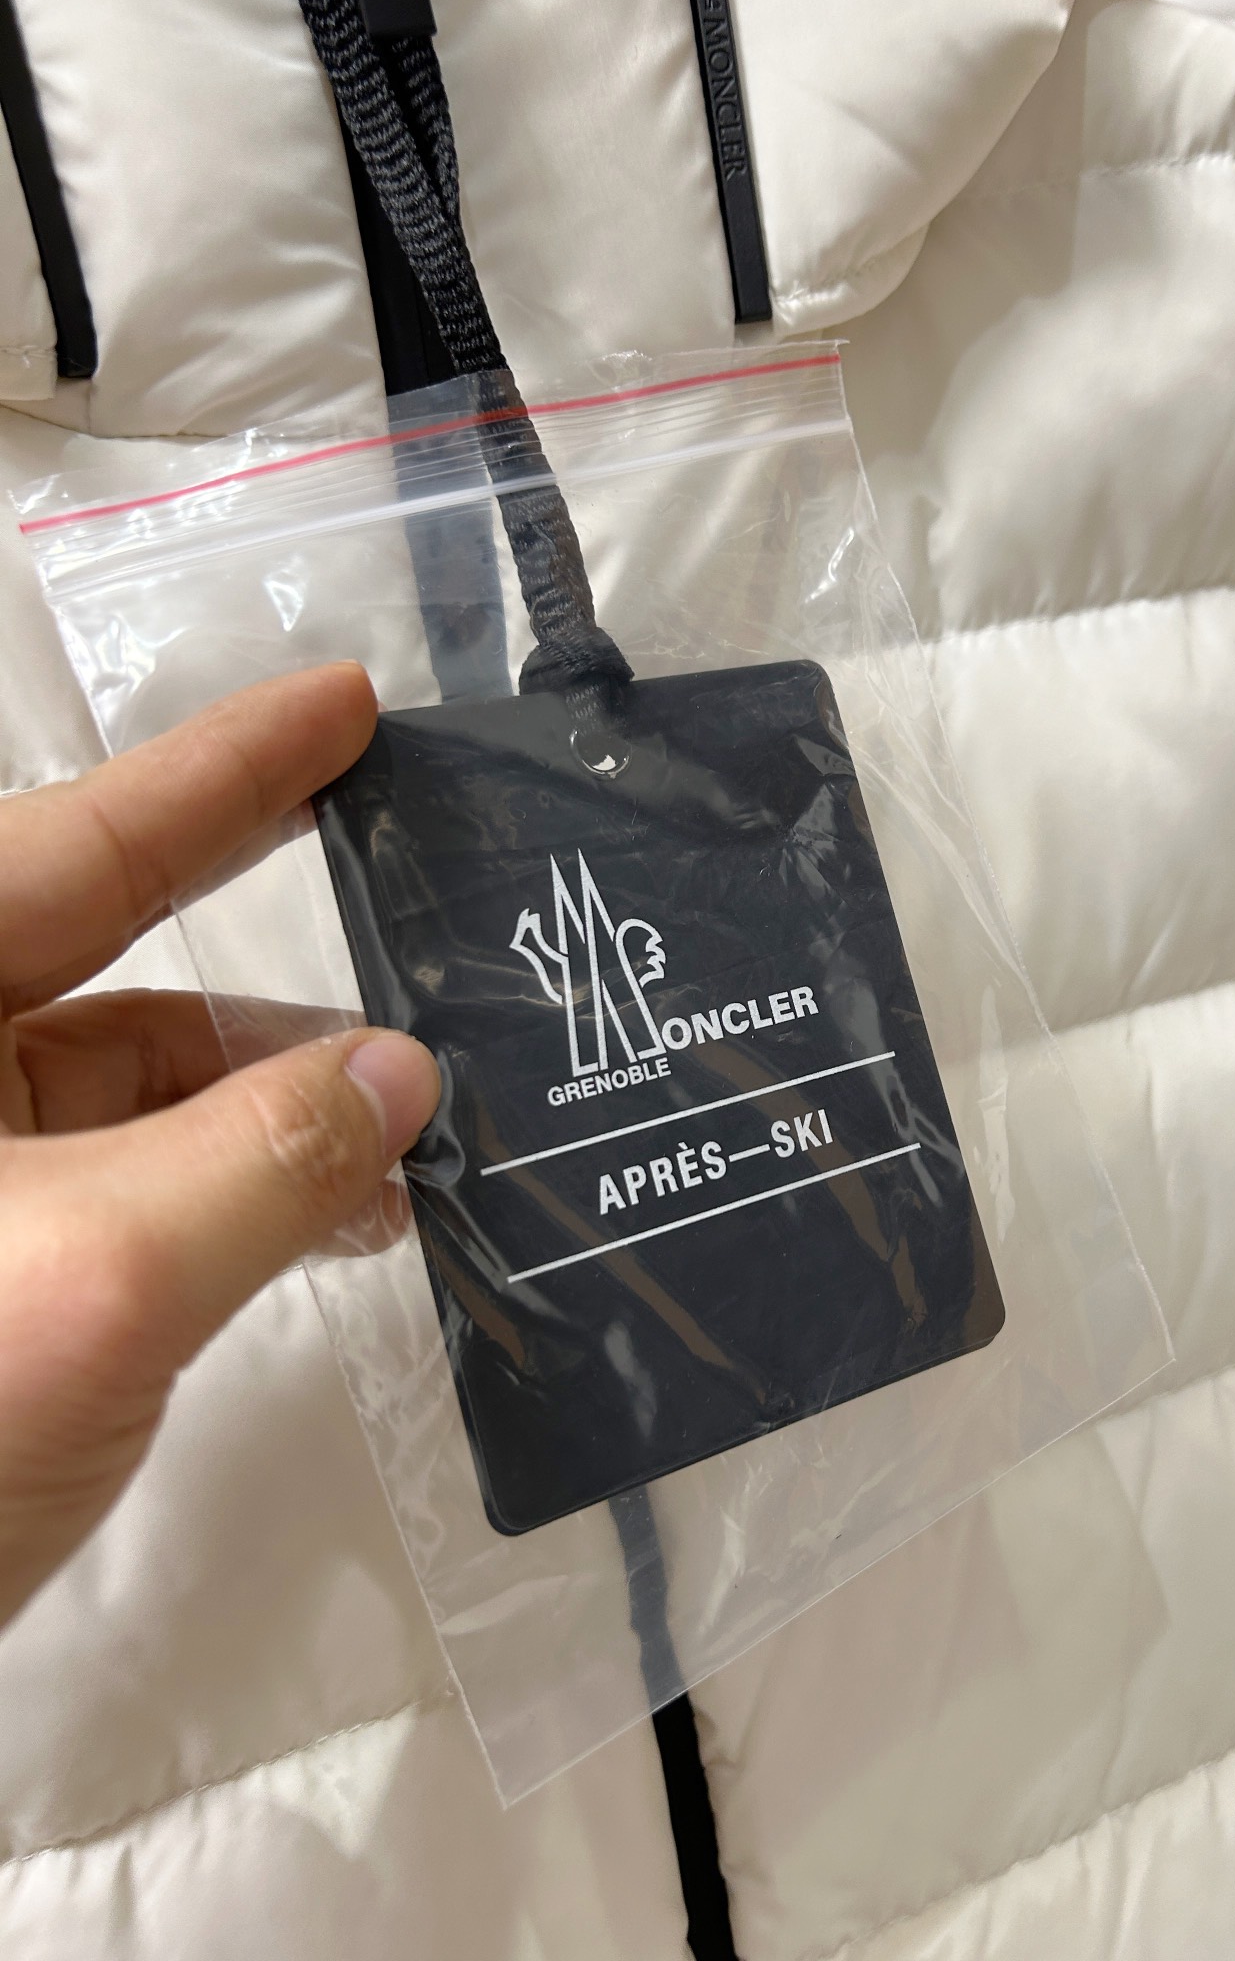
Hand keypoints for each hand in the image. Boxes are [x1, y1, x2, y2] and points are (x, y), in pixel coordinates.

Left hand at [0, 664, 439, 1628]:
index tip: (343, 701)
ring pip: (123, 1091)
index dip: (225, 771)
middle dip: (261, 951)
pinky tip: (336, 1218)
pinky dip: (227, 1189)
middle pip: (100, 959)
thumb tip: (404, 1076)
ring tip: (417, 1137)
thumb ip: (270, 1156)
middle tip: (406, 891)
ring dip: (272, 1105)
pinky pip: (118, 1185)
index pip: (76, 845)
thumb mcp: (101, 1276)